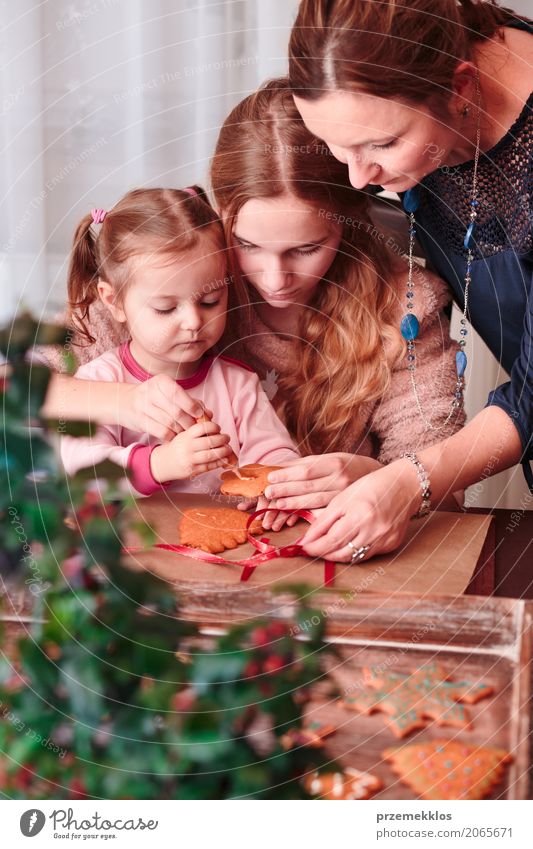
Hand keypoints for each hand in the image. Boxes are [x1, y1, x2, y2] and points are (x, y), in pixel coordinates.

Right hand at [120, 375, 209, 440]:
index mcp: (161, 381)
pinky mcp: (140, 421)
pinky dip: (171, 436)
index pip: (180, 395)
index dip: (192, 407)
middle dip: (189, 422)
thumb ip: (190, 401)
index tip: (199, 415)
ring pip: (170, 423)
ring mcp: (143, 406)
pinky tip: (174, 436)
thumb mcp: (169, 393)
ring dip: (181, 431)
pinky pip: (162, 432)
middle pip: (177, 412)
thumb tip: (209, 414)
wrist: (125, 402)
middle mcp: (150, 392)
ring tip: (185, 432)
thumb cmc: (154, 397)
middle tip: (194, 428)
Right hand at [150, 420, 233, 481]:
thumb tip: (211, 414)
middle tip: (227, 438)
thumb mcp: (183, 435)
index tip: (218, 428)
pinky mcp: (192, 471)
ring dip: (223, 451)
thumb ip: (196, 428)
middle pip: (209, 442)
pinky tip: (224, 458)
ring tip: (228, 448)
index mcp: (185, 436)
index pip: (201, 428)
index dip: (213, 426)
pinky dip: (219, 462)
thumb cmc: (178, 447)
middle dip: (222, 439)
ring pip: (210, 455)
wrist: (164, 463)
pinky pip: (209, 466)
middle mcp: (187, 447)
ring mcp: (189, 460)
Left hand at [263, 453, 381, 510]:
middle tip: (268, 493)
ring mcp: (345, 496)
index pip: (306, 470)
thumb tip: (277, 466)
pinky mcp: (347, 510)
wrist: (375, 477)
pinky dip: (309, 517)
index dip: (287, 475)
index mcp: (335, 463)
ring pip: (315, 502)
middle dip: (286, 490)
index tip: (270, 478)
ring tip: (278, 505)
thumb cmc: (347, 466)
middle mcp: (341, 480)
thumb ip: (304, 464)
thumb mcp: (329, 459)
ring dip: (294, 504)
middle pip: (309, 486)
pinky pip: (325, 515)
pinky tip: (296, 519)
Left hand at [299, 461, 419, 561]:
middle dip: (323, 553)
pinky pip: (367, 555)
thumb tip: (307, 539)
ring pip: (354, 558)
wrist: (404, 486)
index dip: (315, 547)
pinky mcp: (392, 545)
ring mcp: (384, 540)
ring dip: (337, 555)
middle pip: (342, 553)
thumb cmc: (370, 487)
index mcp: (359, 516)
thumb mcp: (343, 499)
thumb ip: (324, 520)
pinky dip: (353, 553)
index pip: (331, 540)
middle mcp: (373, 532)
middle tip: (311, 550)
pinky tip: (345, 546)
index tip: (302, 547)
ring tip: (325, 549)